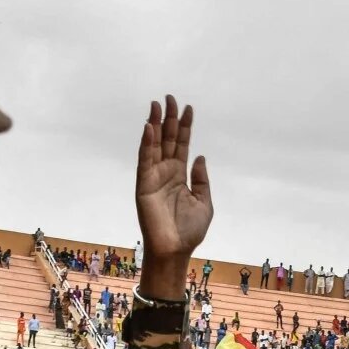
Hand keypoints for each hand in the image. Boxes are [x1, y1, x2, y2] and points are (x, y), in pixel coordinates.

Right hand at [135, 96, 211, 294]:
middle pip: (167, 140)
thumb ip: (202, 179)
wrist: (175, 250)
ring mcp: (153, 177)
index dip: (185, 127)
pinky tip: (149, 128)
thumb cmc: (189, 231)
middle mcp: (165, 172)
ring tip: (157, 105)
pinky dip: (146, 144)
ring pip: (154, 146)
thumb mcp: (204, 202)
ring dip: (154, 125)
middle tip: (170, 98)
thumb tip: (199, 157)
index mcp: (180, 175)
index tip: (189, 108)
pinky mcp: (144, 185)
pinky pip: (144, 161)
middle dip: (169, 119)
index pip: (181, 145)